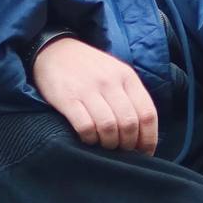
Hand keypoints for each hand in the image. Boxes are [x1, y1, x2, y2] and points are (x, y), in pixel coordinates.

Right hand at [32, 36, 158, 153]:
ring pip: (109, 127)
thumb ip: (130, 97)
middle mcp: (110, 82)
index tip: (144, 153)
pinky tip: (88, 138)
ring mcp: (88, 89)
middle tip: (121, 151)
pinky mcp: (67, 98)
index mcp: (127, 76)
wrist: (54, 50)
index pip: (147, 113)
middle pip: (129, 123)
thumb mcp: (116, 72)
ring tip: (105, 145)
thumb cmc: (89, 67)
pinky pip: (85, 126)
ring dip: (109, 144)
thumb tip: (142, 134)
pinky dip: (89, 139)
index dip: (148, 139)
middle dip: (128, 145)